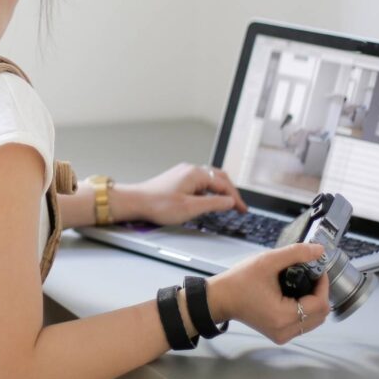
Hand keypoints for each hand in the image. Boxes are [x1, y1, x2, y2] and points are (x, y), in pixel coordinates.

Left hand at [125, 162, 247, 225]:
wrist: (136, 202)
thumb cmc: (159, 205)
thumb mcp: (191, 208)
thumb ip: (213, 204)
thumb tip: (229, 201)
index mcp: (196, 174)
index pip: (224, 184)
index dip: (236, 198)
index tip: (243, 209)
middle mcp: (191, 170)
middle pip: (219, 178)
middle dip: (231, 192)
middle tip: (239, 206)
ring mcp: (183, 173)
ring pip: (209, 179)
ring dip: (220, 190)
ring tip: (227, 203)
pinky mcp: (177, 179)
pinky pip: (199, 182)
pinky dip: (209, 190)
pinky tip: (208, 200)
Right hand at [206, 243, 331, 344]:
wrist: (221, 298)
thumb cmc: (241, 280)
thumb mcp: (267, 261)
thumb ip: (296, 254)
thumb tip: (320, 250)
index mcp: (284, 316)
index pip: (320, 304)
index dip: (323, 285)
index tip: (318, 269)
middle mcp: (286, 331)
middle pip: (321, 315)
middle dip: (321, 293)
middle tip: (312, 275)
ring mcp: (282, 336)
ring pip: (314, 321)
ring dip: (314, 302)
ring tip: (304, 284)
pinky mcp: (279, 335)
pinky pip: (303, 324)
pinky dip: (305, 310)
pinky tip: (296, 295)